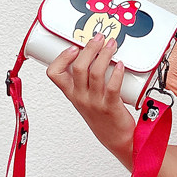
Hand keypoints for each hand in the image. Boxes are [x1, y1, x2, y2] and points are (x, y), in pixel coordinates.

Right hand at [46, 32, 135, 159]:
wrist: (116, 139)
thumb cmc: (103, 117)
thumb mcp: (87, 99)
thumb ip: (88, 81)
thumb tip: (97, 54)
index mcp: (72, 94)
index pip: (55, 74)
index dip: (61, 58)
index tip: (73, 46)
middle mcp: (81, 97)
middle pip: (79, 68)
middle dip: (89, 48)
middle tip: (99, 37)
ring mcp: (95, 102)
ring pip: (95, 73)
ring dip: (104, 55)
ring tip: (112, 45)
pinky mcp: (110, 107)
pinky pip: (112, 87)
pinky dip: (117, 72)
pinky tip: (121, 64)